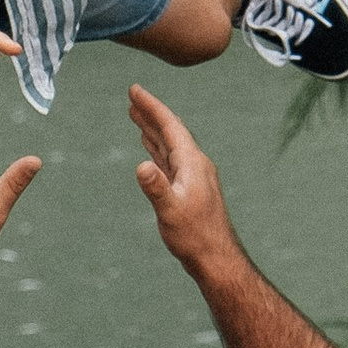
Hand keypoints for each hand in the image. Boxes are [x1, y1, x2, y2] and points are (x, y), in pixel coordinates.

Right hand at [128, 84, 239, 274]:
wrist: (215, 257)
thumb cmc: (194, 236)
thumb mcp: (171, 211)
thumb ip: (156, 188)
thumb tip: (142, 166)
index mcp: (192, 163)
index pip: (170, 126)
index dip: (152, 106)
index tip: (134, 90)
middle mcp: (195, 164)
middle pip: (170, 131)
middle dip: (151, 113)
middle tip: (132, 97)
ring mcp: (193, 176)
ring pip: (169, 145)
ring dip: (153, 130)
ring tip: (136, 117)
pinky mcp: (190, 188)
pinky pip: (171, 160)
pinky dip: (158, 149)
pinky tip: (150, 151)